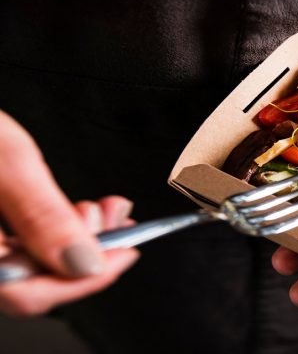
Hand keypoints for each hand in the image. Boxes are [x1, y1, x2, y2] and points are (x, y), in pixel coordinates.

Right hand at [0, 110, 138, 315]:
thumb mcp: (7, 161)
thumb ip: (43, 216)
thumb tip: (84, 263)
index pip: (26, 295)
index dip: (84, 281)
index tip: (126, 254)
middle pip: (33, 282)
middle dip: (87, 254)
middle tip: (116, 222)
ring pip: (33, 262)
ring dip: (78, 238)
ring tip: (100, 208)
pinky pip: (25, 243)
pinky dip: (59, 228)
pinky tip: (78, 209)